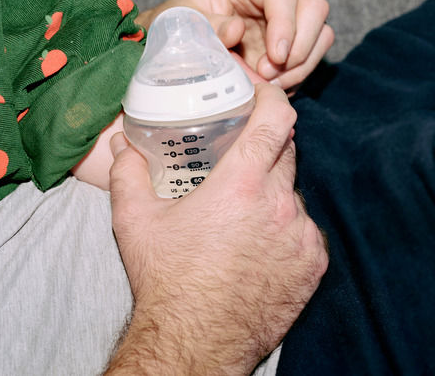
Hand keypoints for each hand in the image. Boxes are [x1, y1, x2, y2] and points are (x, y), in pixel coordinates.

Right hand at [104, 82, 328, 373]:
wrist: (195, 343)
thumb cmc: (167, 283)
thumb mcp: (135, 221)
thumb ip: (128, 174)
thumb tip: (122, 146)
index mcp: (242, 185)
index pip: (278, 118)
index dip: (272, 96)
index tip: (260, 91)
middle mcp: (280, 205)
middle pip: (286, 152)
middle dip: (265, 145)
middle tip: (238, 154)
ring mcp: (301, 237)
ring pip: (293, 194)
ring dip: (272, 193)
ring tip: (240, 212)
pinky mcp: (313, 265)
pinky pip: (304, 231)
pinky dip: (284, 229)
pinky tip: (255, 243)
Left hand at [141, 0, 333, 90]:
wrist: (179, 45)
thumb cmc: (180, 26)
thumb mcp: (184, 24)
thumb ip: (209, 26)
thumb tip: (236, 29)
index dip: (285, 25)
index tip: (275, 57)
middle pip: (314, 8)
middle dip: (299, 48)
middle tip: (269, 75)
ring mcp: (287, 16)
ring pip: (320, 34)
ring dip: (300, 66)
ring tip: (268, 83)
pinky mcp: (291, 40)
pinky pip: (311, 57)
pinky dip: (296, 76)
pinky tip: (270, 86)